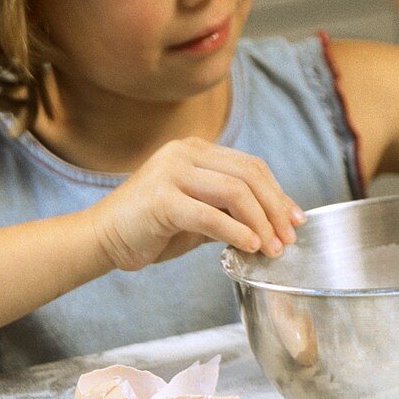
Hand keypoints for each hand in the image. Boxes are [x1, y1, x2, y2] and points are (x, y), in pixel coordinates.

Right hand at [89, 138, 305, 271]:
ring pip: (234, 192)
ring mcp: (171, 172)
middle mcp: (184, 153)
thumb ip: (230, 211)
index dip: (278, 193)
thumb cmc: (151, 229)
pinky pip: (210, 215)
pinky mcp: (161, 199)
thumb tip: (275, 223)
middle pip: (248, 175)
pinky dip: (236, 232)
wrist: (101, 239)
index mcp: (194, 149)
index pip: (250, 166)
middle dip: (275, 209)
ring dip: (261, 222)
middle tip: (289, 238)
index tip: (296, 220)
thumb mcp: (199, 214)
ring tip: (273, 248)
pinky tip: (250, 247)